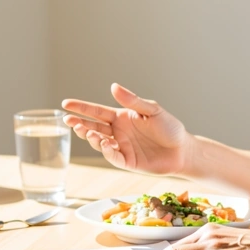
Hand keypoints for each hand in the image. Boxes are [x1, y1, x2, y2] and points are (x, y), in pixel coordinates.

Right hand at [62, 84, 191, 174]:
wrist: (183, 150)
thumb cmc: (170, 127)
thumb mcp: (152, 110)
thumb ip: (133, 101)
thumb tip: (113, 87)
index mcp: (122, 117)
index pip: (97, 111)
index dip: (82, 108)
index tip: (66, 104)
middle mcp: (119, 132)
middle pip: (93, 127)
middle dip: (79, 123)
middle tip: (68, 120)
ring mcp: (122, 148)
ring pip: (100, 143)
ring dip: (91, 137)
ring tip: (85, 131)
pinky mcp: (127, 162)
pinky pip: (113, 157)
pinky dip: (107, 152)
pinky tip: (105, 144)